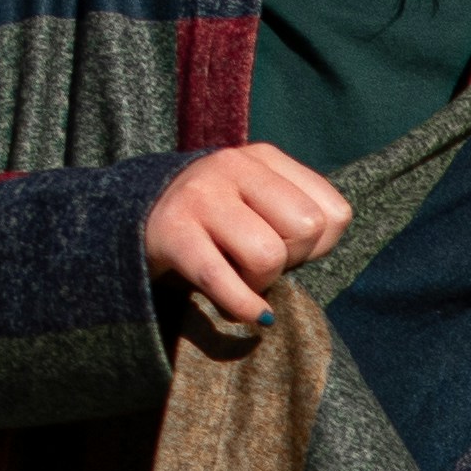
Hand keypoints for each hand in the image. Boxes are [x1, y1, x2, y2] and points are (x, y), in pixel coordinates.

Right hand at [142, 146, 349, 333]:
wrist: (137, 223)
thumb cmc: (217, 225)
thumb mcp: (260, 206)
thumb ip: (298, 217)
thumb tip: (321, 252)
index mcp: (265, 158)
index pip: (333, 213)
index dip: (319, 246)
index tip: (288, 249)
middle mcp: (233, 166)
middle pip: (306, 228)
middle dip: (292, 260)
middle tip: (261, 264)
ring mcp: (201, 196)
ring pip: (268, 255)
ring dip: (259, 282)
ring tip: (239, 276)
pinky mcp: (173, 232)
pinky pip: (222, 279)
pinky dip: (242, 306)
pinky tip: (247, 312)